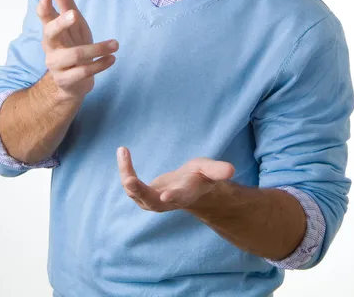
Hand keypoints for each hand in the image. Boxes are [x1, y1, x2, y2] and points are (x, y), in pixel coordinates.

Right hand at [36, 0, 118, 100]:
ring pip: (75, 54)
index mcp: (51, 31)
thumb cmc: (71, 45)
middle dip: (61, 23)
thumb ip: (65, 1)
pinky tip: (112, 58)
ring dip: (97, 48)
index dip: (44, 7)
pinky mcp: (67, 80)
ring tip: (115, 44)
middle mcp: (50, 47)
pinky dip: (100, 64)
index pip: (44, 17)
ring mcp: (57, 65)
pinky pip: (84, 72)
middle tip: (74, 14)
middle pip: (50, 33)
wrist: (71, 83)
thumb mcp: (72, 24)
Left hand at [117, 147, 234, 211]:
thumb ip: (219, 171)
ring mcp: (152, 199)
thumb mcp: (211, 171)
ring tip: (123, 153)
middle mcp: (166, 201)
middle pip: (150, 202)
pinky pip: (130, 183)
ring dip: (127, 175)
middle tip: (129, 180)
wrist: (189, 188)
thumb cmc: (202, 177)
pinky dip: (125, 168)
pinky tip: (123, 150)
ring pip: (135, 193)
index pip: (179, 198)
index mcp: (185, 195)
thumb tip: (231, 169)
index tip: (166, 196)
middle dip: (139, 191)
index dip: (173, 197)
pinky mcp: (142, 193)